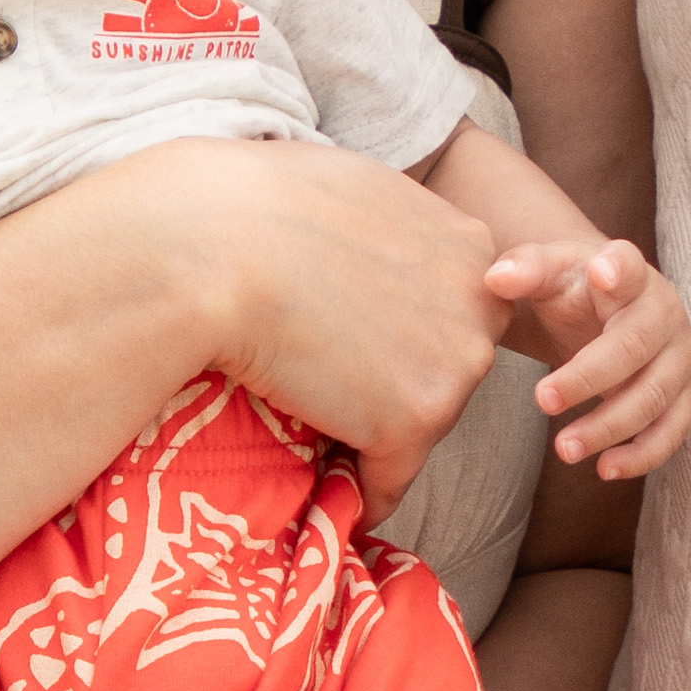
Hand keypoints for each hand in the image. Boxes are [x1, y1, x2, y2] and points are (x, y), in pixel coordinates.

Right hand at [152, 136, 502, 504]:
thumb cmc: (252, 204)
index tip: (353, 341)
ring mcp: (455, 365)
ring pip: (422, 422)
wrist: (211, 249)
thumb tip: (369, 260)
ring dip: (377, 432)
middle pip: (449, 365)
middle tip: (333, 386)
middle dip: (401, 380)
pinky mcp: (415, 422)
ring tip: (317, 430)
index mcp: (467, 242)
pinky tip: (332, 499)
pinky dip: (362, 495)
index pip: (453, 307)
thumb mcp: (353, 192)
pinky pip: (390, 480)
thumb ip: (390, 232)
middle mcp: (480, 303)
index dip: (401, 329)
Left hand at [487, 239, 690, 479]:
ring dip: (608, 427)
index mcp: (631, 274)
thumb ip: (525, 271)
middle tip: (542, 400)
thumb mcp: (550, 274)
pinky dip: (642, 455)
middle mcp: (665, 313)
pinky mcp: (684, 395)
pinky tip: (604, 470)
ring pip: (652, 396)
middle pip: (633, 346)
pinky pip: (672, 430)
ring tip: (563, 449)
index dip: (619, 270)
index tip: (601, 272)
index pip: (629, 267)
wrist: (608, 311)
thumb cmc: (576, 290)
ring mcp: (680, 356)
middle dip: (587, 378)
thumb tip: (495, 279)